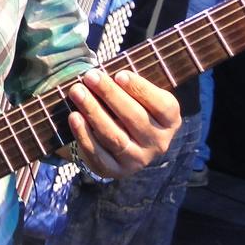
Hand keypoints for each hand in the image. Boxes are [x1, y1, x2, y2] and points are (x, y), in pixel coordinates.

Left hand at [64, 68, 180, 178]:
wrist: (122, 142)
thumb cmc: (130, 107)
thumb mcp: (138, 95)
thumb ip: (127, 85)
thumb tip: (103, 74)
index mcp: (170, 121)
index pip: (161, 105)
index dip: (141, 89)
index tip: (119, 74)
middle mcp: (158, 143)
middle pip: (134, 118)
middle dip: (110, 94)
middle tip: (90, 76)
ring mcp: (138, 159)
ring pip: (115, 136)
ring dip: (93, 111)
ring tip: (77, 92)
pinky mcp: (116, 170)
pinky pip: (98, 154)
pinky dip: (84, 135)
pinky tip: (74, 116)